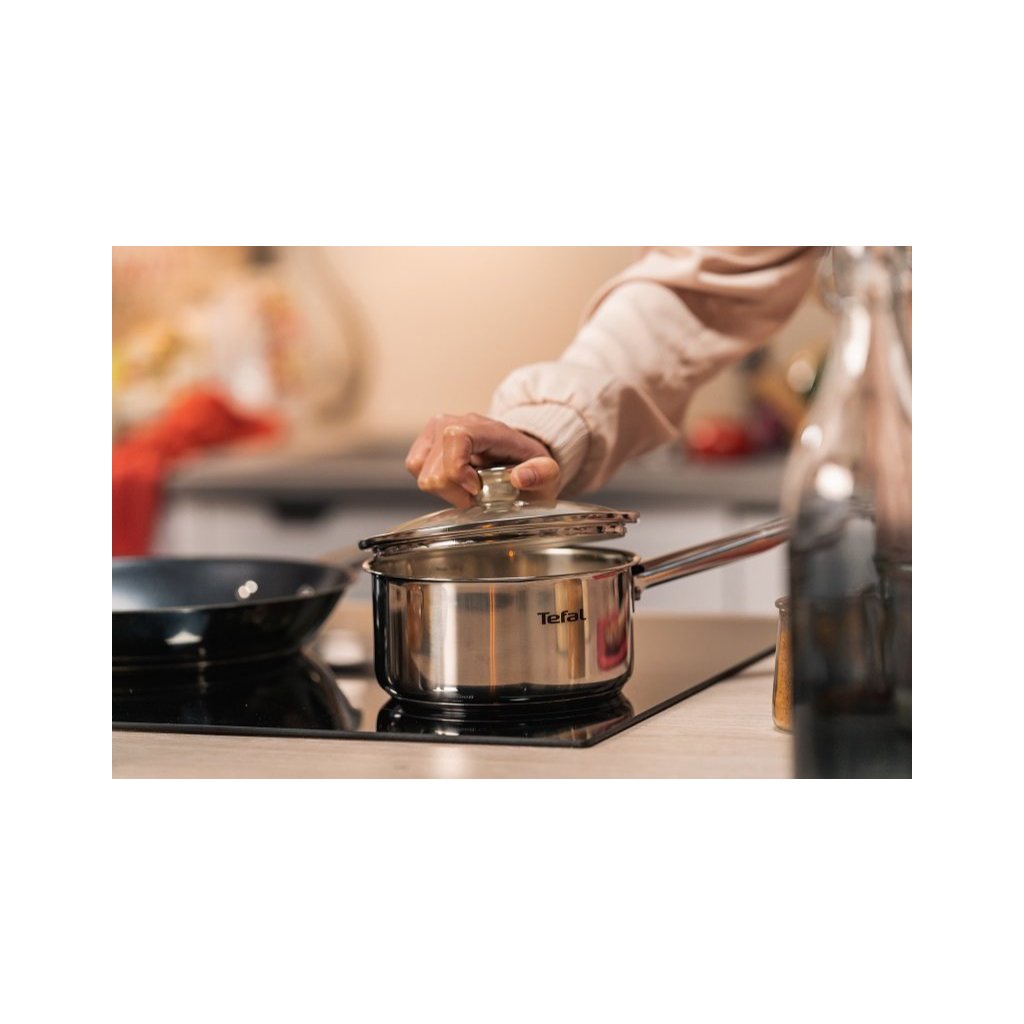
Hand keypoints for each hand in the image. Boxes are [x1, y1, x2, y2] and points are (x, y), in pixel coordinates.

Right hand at [405, 413, 560, 506]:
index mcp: (486, 428)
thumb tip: (520, 477)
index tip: (476, 490)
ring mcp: (437, 430)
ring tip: (466, 490)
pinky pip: (414, 467)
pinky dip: (433, 482)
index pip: (455, 438)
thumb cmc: (530, 465)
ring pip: (420, 471)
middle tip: (478, 496)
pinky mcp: (426, 441)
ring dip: (443, 489)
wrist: (519, 456)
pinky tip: (454, 483)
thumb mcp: (548, 472)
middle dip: (454, 492)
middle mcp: (455, 422)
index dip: (457, 470)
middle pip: (434, 468)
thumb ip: (541, 473)